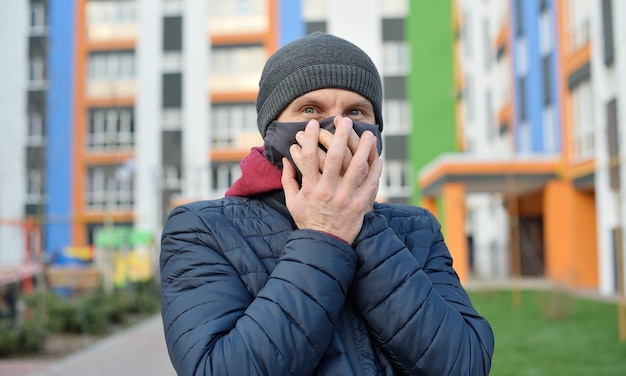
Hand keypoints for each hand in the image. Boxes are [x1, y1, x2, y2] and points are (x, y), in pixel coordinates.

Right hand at [281, 116, 381, 243]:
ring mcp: (345, 198)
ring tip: (368, 134)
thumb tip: (286, 158)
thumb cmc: (308, 221)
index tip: (314, 123)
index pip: (310, 157)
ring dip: (364, 148)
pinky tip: (377, 158)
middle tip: (345, 121)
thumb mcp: (292, 201)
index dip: (311, 138)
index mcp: (310, 188)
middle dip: (341, 135)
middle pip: (336, 157)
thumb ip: (288, 179)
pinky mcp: (360, 206)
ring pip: (357, 168)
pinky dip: (375, 170)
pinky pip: (370, 184)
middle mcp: (328, 191)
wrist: (324, 245)